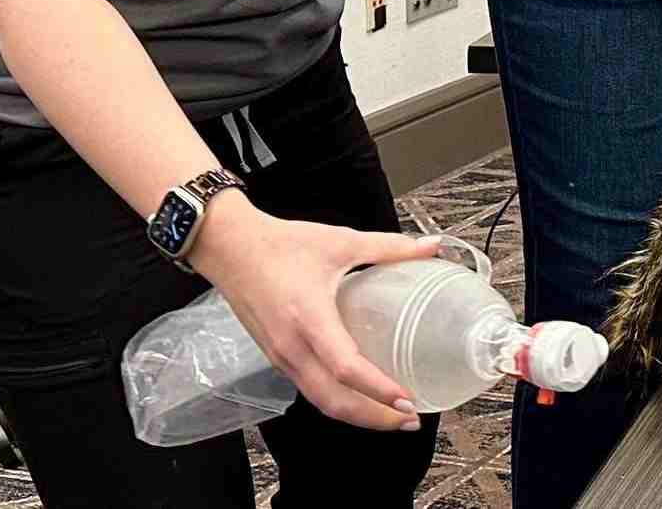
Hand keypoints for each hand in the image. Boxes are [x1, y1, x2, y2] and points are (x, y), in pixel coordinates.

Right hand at [189, 192, 439, 430]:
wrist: (230, 248)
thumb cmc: (281, 245)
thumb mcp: (340, 241)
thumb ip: (389, 247)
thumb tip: (431, 247)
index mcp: (309, 318)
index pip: (346, 368)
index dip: (378, 389)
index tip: (408, 400)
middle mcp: (292, 347)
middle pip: (333, 400)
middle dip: (374, 417)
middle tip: (410, 420)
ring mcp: (281, 357)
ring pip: (320, 401)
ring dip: (356, 414)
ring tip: (391, 415)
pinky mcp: (276, 357)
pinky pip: (309, 389)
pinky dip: (337, 402)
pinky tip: (359, 396)